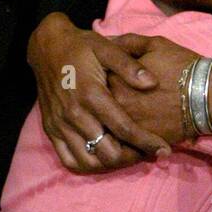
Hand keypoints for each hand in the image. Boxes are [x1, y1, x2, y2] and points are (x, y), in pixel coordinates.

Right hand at [27, 13, 171, 173]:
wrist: (47, 47)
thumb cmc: (81, 46)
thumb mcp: (107, 47)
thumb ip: (130, 66)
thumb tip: (153, 83)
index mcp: (91, 94)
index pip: (124, 128)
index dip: (147, 142)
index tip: (163, 150)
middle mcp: (74, 114)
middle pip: (107, 152)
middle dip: (131, 157)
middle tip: (146, 152)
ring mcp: (60, 125)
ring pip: (89, 162)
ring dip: (111, 164)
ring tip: (127, 155)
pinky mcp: (50, 130)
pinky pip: (68, 160)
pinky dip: (88, 165)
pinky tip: (102, 156)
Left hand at [106, 36, 206, 144]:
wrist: (207, 94)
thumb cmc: (181, 65)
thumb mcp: (154, 44)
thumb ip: (126, 42)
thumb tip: (107, 41)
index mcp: (116, 79)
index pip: (94, 79)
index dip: (97, 77)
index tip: (102, 75)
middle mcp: (117, 105)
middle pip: (97, 107)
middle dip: (99, 102)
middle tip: (107, 97)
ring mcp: (128, 126)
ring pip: (107, 128)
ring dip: (108, 123)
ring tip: (116, 117)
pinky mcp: (141, 142)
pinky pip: (123, 144)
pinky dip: (122, 139)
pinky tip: (127, 132)